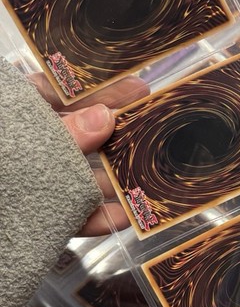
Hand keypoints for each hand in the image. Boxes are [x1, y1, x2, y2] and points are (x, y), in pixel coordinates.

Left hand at [30, 73, 149, 235]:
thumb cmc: (0, 160)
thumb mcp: (26, 141)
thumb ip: (65, 133)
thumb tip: (107, 117)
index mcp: (18, 115)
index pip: (62, 93)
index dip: (101, 91)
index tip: (137, 89)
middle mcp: (28, 147)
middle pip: (80, 137)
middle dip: (117, 137)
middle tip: (156, 130)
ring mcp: (32, 182)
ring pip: (79, 178)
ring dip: (114, 181)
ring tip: (150, 178)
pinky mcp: (36, 215)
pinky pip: (70, 214)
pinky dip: (97, 217)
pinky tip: (124, 217)